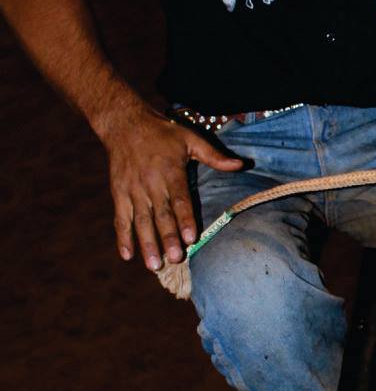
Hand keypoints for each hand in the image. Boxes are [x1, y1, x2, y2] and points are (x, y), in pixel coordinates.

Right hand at [103, 107, 244, 271]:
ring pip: (140, 221)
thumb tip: (241, 165)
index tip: (191, 238)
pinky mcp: (118, 193)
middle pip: (160, 215)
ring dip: (146, 244)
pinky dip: (122, 237)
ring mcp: (132, 190)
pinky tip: (127, 255)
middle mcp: (150, 183)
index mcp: (170, 171)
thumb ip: (214, 156)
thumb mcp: (191, 138)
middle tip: (175, 259)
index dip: (185, 219)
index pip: (179, 199)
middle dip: (167, 238)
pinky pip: (120, 218)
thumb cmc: (163, 133)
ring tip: (154, 265)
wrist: (124, 124)